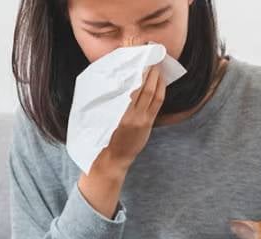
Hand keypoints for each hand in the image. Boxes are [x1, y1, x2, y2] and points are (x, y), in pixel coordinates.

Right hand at [78, 64, 165, 217]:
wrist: (110, 160)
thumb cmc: (100, 137)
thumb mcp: (99, 116)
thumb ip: (110, 99)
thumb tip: (116, 78)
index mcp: (117, 113)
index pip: (132, 86)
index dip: (139, 71)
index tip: (139, 57)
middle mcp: (131, 115)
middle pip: (144, 87)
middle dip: (149, 69)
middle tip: (151, 54)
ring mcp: (142, 120)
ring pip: (153, 94)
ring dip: (157, 77)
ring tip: (157, 64)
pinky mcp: (148, 124)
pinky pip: (157, 103)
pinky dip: (160, 89)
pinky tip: (160, 80)